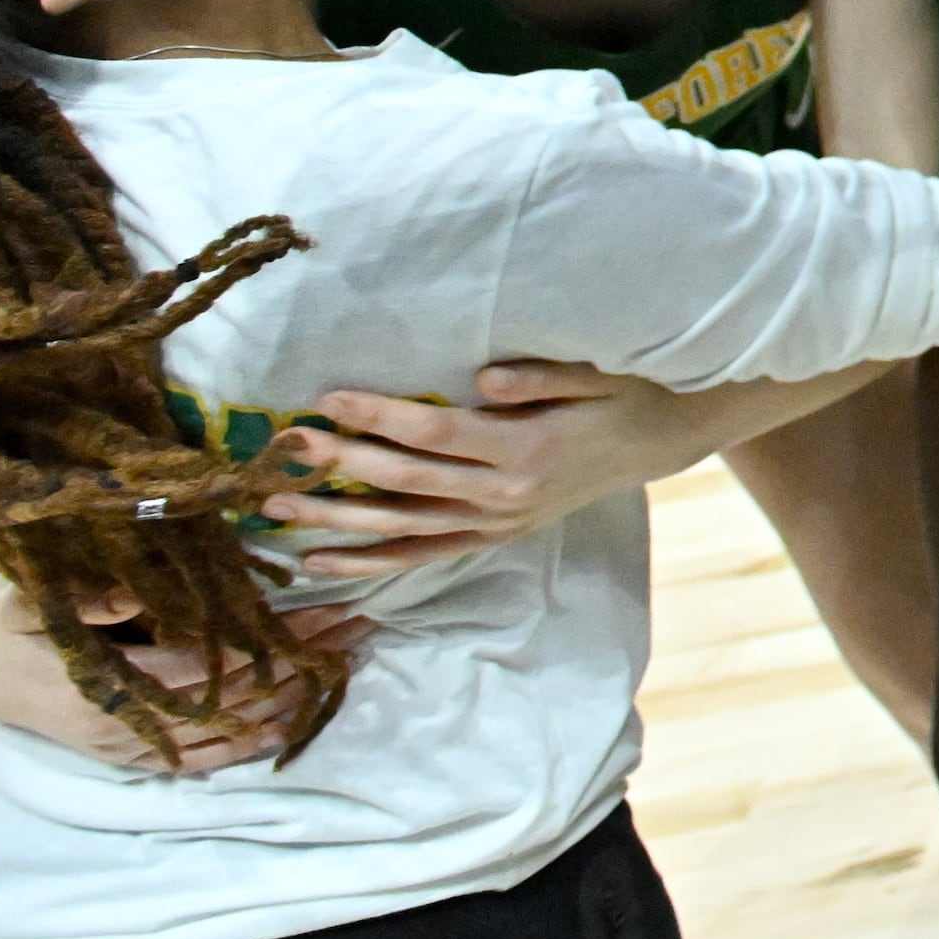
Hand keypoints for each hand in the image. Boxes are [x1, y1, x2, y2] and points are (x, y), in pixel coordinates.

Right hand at [0, 579, 366, 772]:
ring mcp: (131, 746)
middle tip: (357, 628)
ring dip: (291, 698)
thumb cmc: (8, 632)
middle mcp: (127, 722)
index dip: (270, 638)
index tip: (326, 607)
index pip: (210, 661)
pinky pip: (200, 759)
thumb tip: (137, 591)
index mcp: (108, 678)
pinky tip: (293, 724)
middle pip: (232, 695)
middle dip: (299, 660)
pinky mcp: (133, 757)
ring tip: (345, 661)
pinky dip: (249, 744)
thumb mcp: (32, 604)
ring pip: (226, 730)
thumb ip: (87, 598)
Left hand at [255, 363, 712, 573]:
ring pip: (402, 527)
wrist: (663, 441)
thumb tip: (480, 379)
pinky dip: (369, 561)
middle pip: (407, 481)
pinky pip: (421, 554)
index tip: (328, 398)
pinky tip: (318, 562)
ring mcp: (497, 521)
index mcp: (526, 449)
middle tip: (285, 447)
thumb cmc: (626, 394)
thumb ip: (541, 378)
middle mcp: (504, 494)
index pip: (437, 431)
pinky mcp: (493, 535)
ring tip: (276, 510)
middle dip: (341, 463)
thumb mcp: (597, 375)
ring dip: (336, 520)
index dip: (381, 416)